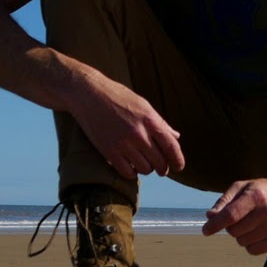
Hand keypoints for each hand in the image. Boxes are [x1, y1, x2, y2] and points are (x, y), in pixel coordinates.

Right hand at [67, 75, 185, 179]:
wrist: (88, 94)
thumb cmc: (117, 96)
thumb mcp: (142, 104)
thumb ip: (159, 122)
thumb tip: (176, 136)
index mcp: (150, 120)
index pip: (171, 147)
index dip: (178, 160)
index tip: (178, 167)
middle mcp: (138, 134)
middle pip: (160, 162)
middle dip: (163, 168)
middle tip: (161, 168)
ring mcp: (123, 144)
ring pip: (145, 169)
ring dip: (147, 169)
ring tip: (143, 163)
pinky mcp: (109, 152)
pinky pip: (127, 172)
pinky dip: (132, 173)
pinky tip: (131, 166)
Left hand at [201, 178, 266, 254]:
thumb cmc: (260, 190)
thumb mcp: (241, 187)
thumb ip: (223, 202)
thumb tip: (210, 217)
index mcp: (256, 196)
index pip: (231, 215)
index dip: (215, 224)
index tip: (205, 230)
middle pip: (235, 231)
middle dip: (230, 227)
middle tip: (238, 217)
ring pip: (242, 242)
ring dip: (240, 235)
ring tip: (250, 223)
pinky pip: (253, 251)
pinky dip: (249, 244)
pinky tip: (256, 232)